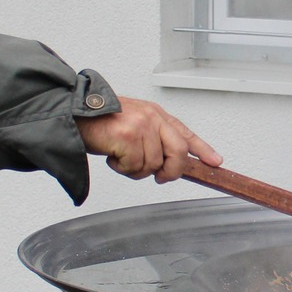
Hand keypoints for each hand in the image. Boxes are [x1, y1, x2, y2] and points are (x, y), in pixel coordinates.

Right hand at [76, 97, 221, 181]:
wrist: (75, 115)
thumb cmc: (103, 124)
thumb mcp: (135, 125)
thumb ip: (154, 139)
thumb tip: (170, 162)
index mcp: (157, 115)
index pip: (186, 134)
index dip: (203, 150)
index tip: (215, 162)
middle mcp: (153, 118)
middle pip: (177, 153)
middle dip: (169, 171)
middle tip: (158, 177)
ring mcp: (142, 126)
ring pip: (153, 165)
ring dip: (135, 170)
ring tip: (121, 157)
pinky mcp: (129, 136)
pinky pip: (135, 166)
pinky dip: (122, 168)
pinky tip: (113, 156)